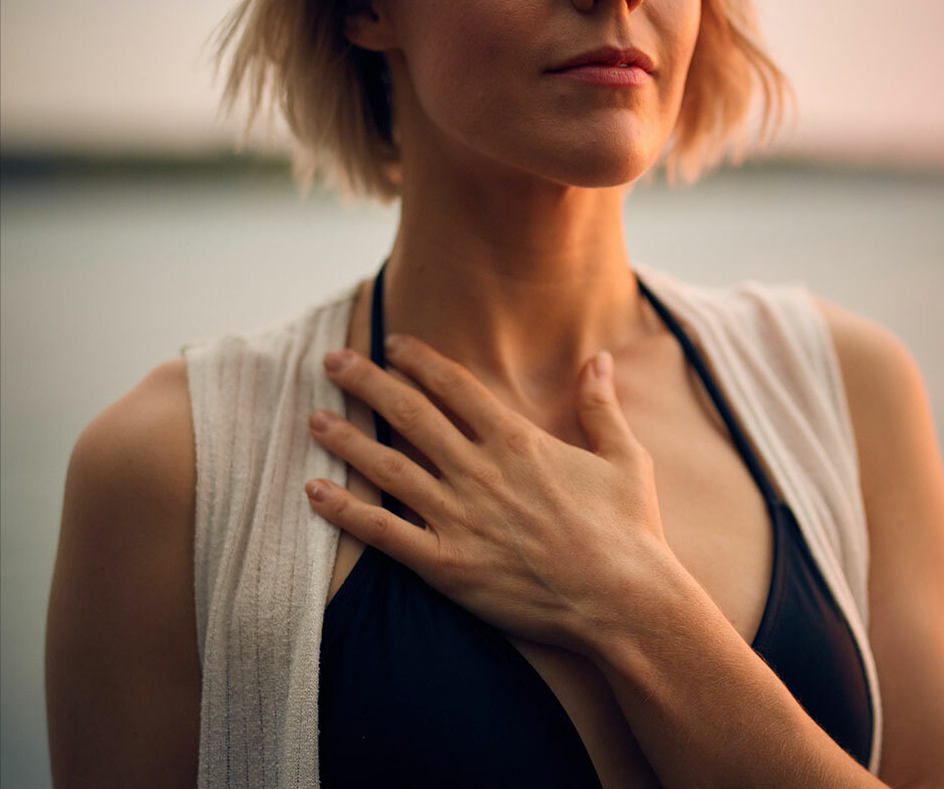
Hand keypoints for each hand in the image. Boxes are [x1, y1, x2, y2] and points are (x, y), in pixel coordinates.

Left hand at [304, 334, 678, 654]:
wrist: (624, 601)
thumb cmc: (629, 532)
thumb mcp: (625, 458)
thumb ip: (601, 405)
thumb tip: (599, 358)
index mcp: (517, 441)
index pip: (454, 387)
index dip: (418, 361)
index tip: (391, 343)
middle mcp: (479, 471)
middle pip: (410, 414)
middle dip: (367, 382)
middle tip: (333, 361)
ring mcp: (459, 517)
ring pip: (388, 467)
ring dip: (346, 439)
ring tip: (314, 418)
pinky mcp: (447, 565)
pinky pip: (383, 533)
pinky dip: (345, 511)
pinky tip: (314, 491)